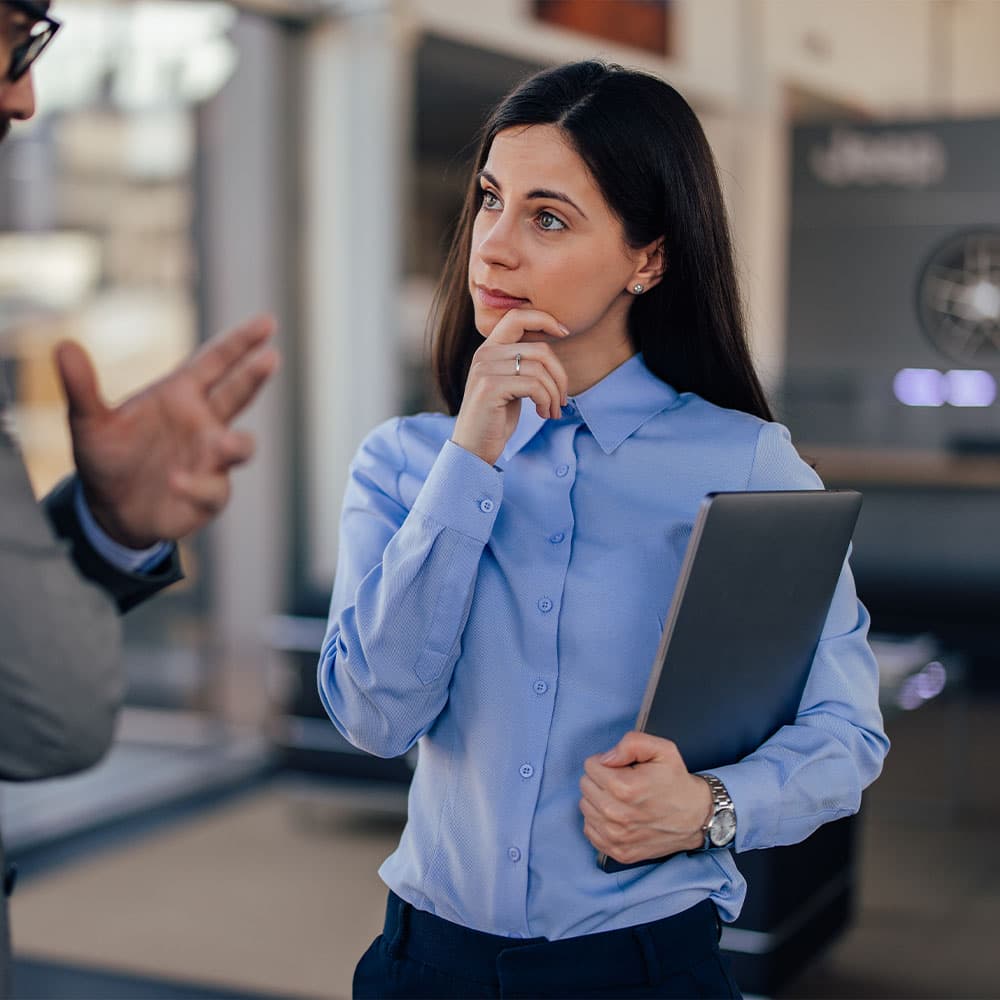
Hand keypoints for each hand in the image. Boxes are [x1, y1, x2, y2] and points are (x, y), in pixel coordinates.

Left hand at [57, 314, 279, 548]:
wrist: (111, 511)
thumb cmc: (108, 459)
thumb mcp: (89, 423)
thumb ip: (81, 387)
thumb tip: (62, 345)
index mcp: (181, 396)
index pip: (216, 362)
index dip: (241, 342)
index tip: (267, 323)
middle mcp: (204, 424)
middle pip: (238, 395)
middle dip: (254, 377)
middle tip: (270, 358)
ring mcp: (211, 460)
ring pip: (240, 446)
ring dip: (235, 444)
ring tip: (225, 445)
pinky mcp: (210, 494)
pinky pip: (213, 489)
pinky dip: (197, 485)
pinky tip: (176, 483)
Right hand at [451, 308, 568, 465]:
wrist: (473, 448)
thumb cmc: (496, 418)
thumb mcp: (510, 384)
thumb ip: (522, 363)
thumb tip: (552, 349)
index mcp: (489, 349)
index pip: (517, 316)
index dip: (545, 319)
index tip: (565, 332)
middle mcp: (484, 354)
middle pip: (540, 349)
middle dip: (560, 375)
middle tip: (563, 399)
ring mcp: (485, 369)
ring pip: (540, 369)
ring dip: (554, 394)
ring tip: (552, 411)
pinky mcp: (490, 387)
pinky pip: (534, 385)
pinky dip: (546, 401)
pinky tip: (543, 414)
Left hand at [579, 731, 711, 865]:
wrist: (696, 817)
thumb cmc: (676, 782)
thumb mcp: (662, 749)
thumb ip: (632, 743)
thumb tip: (606, 757)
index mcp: (625, 788)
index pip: (590, 766)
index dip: (606, 762)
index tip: (622, 768)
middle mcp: (617, 815)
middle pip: (585, 786)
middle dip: (600, 779)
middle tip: (622, 782)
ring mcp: (616, 837)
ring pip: (585, 807)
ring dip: (598, 799)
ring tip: (621, 799)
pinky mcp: (618, 852)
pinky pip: (590, 830)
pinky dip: (599, 821)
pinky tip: (617, 815)